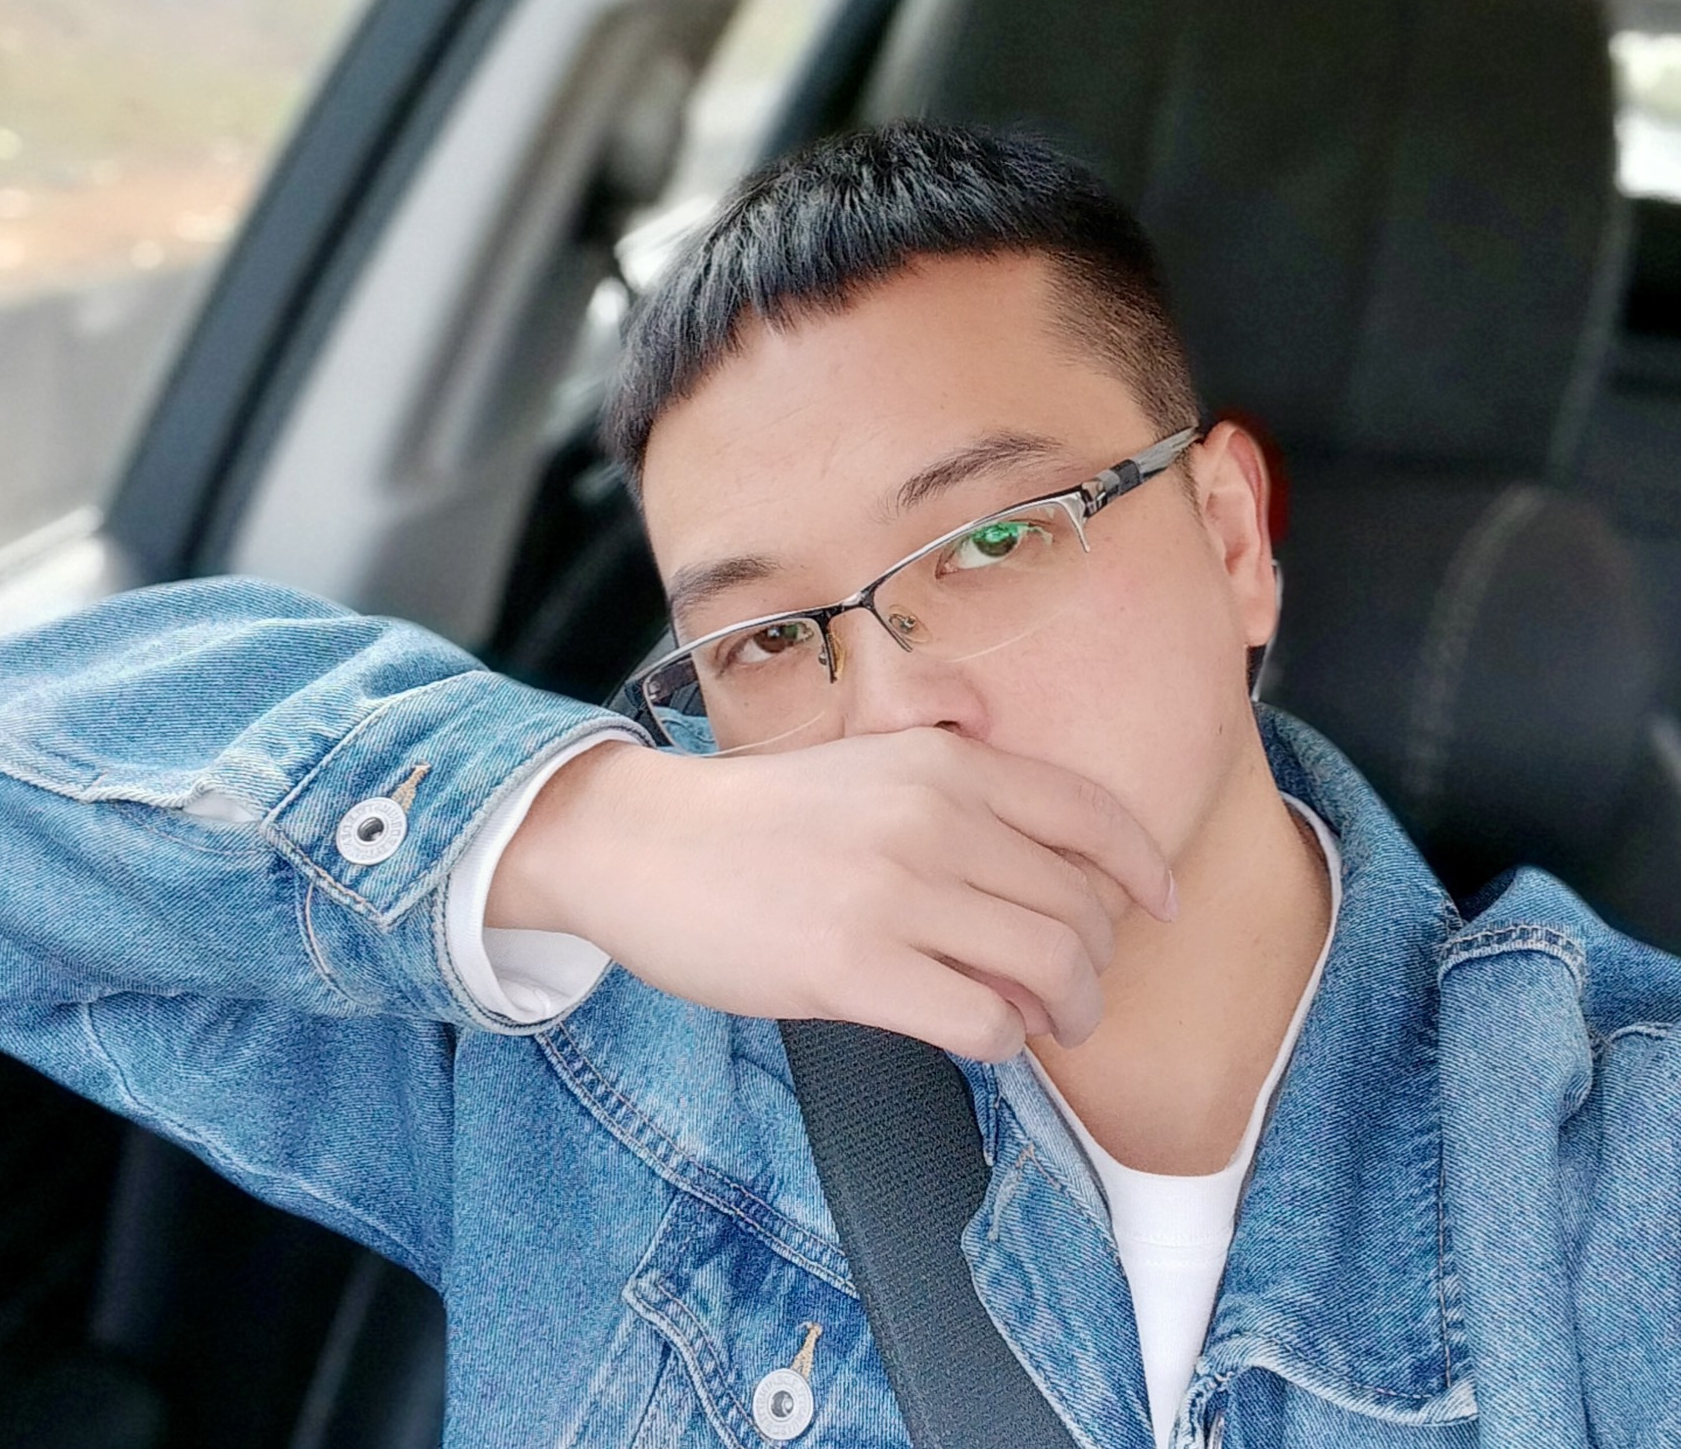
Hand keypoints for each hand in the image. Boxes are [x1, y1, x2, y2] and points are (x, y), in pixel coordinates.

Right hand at [488, 728, 1176, 1061]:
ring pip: (1050, 967)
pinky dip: (1002, 1041)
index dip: (1143, 868)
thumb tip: (1048, 884)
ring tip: (1043, 1023)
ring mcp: (897, 894)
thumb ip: (957, 799)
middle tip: (1077, 992)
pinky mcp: (856, 970)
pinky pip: (984, 1023)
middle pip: (1081, 906)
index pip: (1090, 814)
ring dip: (1067, 1010)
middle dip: (1097, 962)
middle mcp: (934, 819)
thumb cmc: (756, 818)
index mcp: (943, 764)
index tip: (1159, 905)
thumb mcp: (869, 770)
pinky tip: (977, 1034)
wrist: (646, 843)